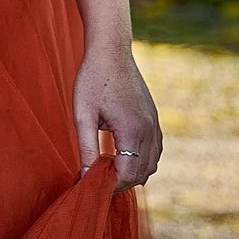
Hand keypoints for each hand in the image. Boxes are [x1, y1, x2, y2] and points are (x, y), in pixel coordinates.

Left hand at [74, 44, 161, 190]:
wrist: (112, 52)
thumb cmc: (92, 80)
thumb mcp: (83, 114)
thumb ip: (86, 146)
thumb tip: (85, 176)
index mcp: (133, 130)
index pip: (128, 173)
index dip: (111, 185)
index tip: (92, 186)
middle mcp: (150, 130)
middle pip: (142, 172)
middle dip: (120, 182)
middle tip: (97, 180)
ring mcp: (155, 124)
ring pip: (152, 164)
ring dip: (132, 172)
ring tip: (107, 170)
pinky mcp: (154, 119)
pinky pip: (155, 151)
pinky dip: (142, 160)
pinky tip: (122, 157)